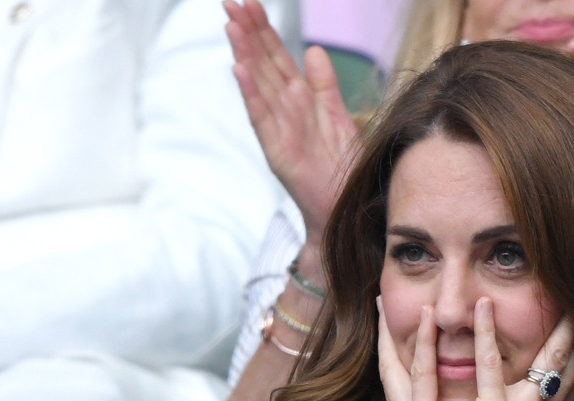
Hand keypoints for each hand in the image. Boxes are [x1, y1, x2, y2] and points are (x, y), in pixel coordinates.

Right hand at [224, 0, 359, 246]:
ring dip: (244, 56)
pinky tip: (240, 72)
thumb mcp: (337, 117)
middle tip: (230, 2)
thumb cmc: (340, 168)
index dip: (264, 30)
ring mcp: (279, 131)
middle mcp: (284, 113)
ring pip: (258, 86)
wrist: (343, 208)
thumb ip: (325, 85)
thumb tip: (314, 50)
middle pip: (262, 66)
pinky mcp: (279, 153)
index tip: (250, 2)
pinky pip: (262, 119)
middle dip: (248, 34)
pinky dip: (251, 95)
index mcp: (298, 101)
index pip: (276, 58)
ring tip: (231, 27)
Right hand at [377, 301, 465, 400]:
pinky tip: (425, 318)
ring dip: (407, 328)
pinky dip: (421, 344)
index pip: (409, 381)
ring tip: (401, 296)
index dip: (403, 352)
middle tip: (379, 302)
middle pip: (395, 365)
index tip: (405, 328)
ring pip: (406, 361)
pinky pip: (421, 374)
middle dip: (387, 334)